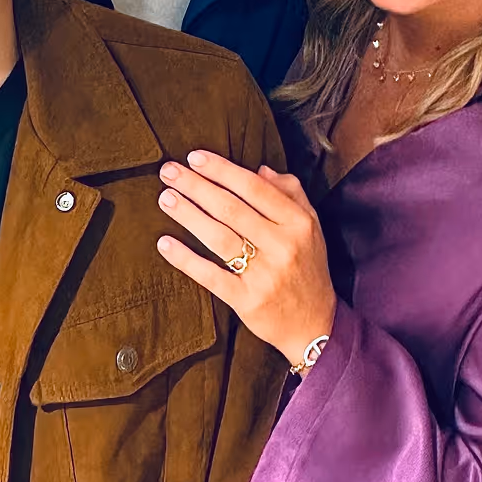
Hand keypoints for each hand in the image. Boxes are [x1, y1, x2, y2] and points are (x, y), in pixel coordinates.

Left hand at [156, 150, 336, 369]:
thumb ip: (290, 193)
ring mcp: (264, 275)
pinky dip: (186, 259)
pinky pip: (211, 276)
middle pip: (231, 209)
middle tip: (169, 171)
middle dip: (196, 186)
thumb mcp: (311, 225)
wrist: (316, 325)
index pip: (254, 188)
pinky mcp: (247, 302)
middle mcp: (283, 246)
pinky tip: (165, 243)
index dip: (222, 170)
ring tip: (165, 197)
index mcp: (298, 223)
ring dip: (188, 215)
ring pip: (219, 238)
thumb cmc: (308, 267)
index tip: (195, 157)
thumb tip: (259, 169)